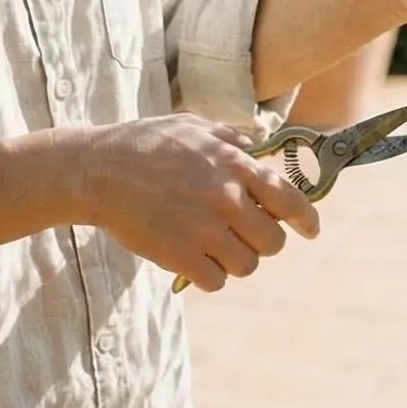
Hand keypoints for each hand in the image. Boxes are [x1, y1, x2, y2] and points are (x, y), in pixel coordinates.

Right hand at [79, 115, 320, 292]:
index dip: (306, 220)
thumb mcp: (192, 127)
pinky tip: (190, 258)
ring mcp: (206, 229)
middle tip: (237, 235)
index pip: (291, 200)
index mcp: (235, 165)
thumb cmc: (142, 145)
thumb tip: (256, 148)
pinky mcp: (182, 256)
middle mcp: (228, 198)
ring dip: (232, 260)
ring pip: (246, 265)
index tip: (310, 230)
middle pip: (272, 242)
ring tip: (208, 245)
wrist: (96, 172)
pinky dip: (207, 275)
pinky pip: (216, 281)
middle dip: (260, 242)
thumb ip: (229, 139)